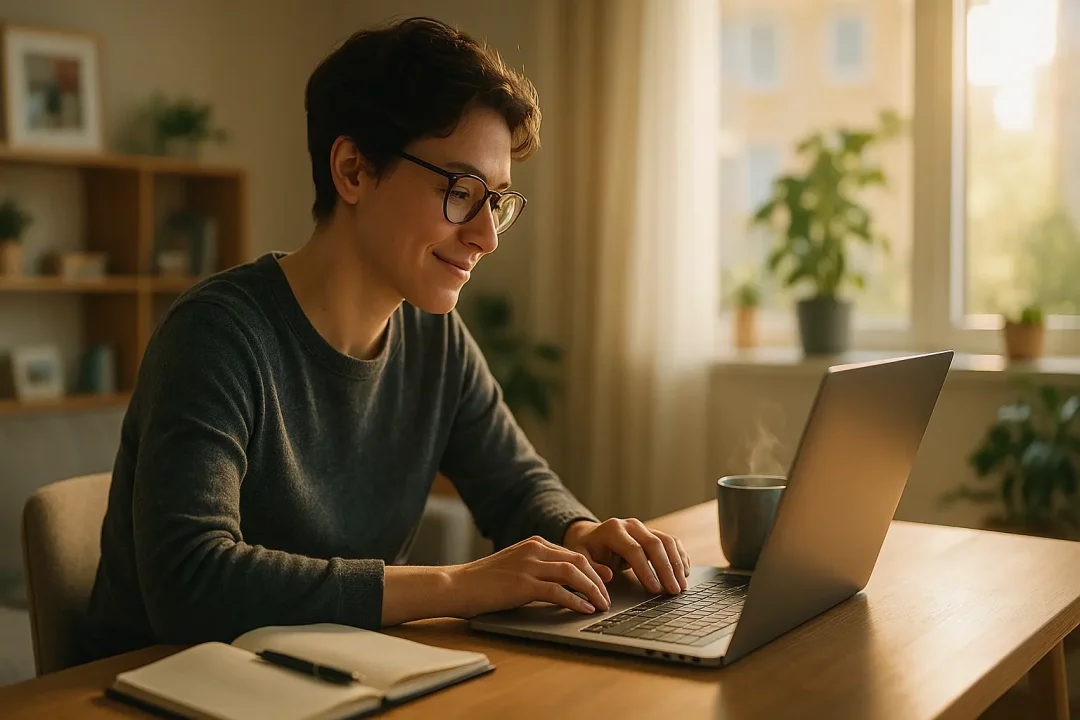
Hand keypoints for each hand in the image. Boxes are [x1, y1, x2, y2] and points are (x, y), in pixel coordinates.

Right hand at [444, 536, 611, 617]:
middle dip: (598, 579)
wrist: (456, 585)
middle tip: (608, 597)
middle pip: (579, 560)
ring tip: (601, 604)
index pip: (573, 553)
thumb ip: (537, 568)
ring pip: (573, 573)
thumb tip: (560, 583)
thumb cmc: (483, 581)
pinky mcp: (523, 584)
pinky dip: (575, 601)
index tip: (606, 579)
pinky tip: (584, 609)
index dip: (594, 567)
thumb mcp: (514, 567)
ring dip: (592, 589)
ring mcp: (529, 565)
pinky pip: (558, 591)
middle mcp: (535, 550)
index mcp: (534, 544)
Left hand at [562, 518, 690, 594]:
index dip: (645, 570)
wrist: (591, 536)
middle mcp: (631, 525)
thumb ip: (591, 567)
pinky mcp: (653, 532)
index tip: (654, 589)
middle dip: (666, 569)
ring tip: (682, 585)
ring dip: (677, 564)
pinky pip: (672, 542)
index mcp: (612, 530)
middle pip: (655, 544)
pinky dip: (680, 556)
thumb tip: (607, 575)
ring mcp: (644, 527)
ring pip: (667, 542)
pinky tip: (685, 572)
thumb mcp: (581, 557)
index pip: (634, 550)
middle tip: (674, 590)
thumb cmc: (587, 549)